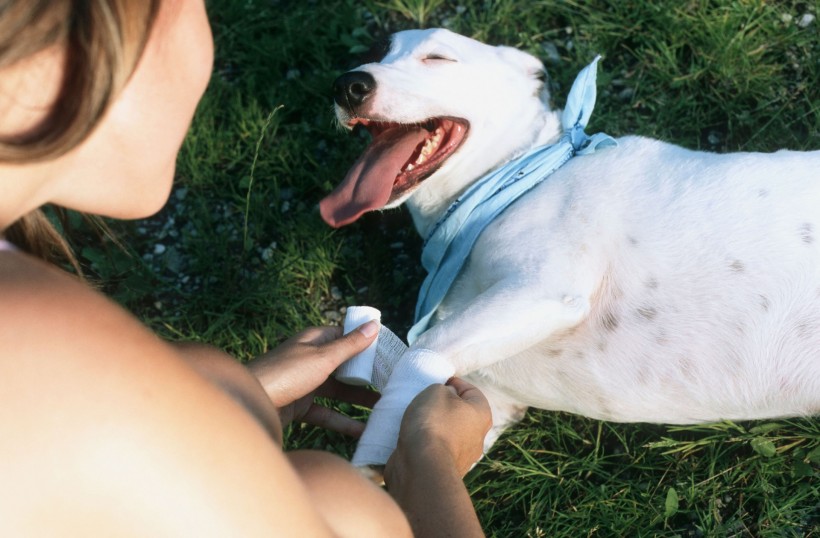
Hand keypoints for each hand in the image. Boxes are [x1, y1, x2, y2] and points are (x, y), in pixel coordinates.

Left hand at [248, 322, 379, 436]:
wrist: (251, 403)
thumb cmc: (284, 375)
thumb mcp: (322, 358)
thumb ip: (350, 345)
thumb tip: (374, 325)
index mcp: (314, 340)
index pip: (345, 336)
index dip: (366, 343)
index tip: (388, 352)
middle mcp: (310, 359)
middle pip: (344, 366)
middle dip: (366, 375)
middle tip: (391, 383)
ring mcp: (305, 383)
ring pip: (338, 391)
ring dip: (358, 400)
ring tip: (383, 408)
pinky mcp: (300, 406)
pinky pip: (327, 413)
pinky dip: (343, 421)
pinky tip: (362, 431)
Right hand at [389, 377, 491, 476]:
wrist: (422, 466)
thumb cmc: (433, 423)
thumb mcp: (436, 391)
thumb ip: (443, 388)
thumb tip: (445, 397)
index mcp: (482, 415)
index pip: (470, 391)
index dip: (453, 382)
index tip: (435, 382)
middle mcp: (477, 437)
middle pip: (459, 413)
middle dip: (442, 406)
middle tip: (423, 400)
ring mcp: (462, 457)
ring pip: (446, 433)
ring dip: (432, 426)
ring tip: (413, 419)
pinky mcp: (444, 470)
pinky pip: (434, 450)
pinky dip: (424, 444)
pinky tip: (410, 438)